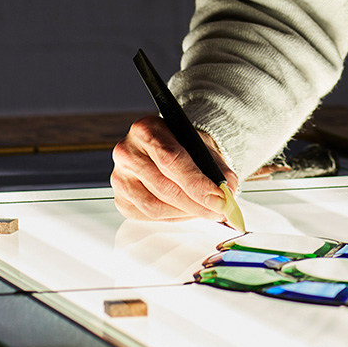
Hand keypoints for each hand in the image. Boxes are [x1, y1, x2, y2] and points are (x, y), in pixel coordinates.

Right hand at [111, 115, 237, 221]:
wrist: (171, 149)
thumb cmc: (187, 147)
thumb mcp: (206, 150)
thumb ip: (219, 173)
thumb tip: (228, 197)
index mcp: (146, 129)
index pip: (171, 160)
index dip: (197, 183)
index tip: (219, 199)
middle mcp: (126, 151)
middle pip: (164, 187)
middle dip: (197, 203)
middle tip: (220, 210)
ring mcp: (119, 177)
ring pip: (155, 207)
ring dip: (186, 213)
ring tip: (207, 211)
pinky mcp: (120, 199)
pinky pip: (148, 216)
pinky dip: (174, 217)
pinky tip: (187, 211)